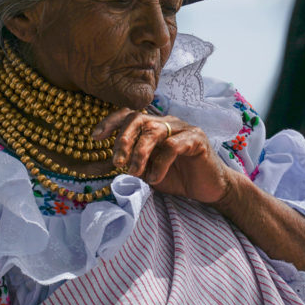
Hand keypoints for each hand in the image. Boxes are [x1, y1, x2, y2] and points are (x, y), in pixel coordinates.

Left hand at [92, 108, 231, 203]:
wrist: (209, 188)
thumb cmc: (177, 177)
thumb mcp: (147, 172)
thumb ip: (129, 165)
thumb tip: (103, 165)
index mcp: (153, 126)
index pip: (129, 115)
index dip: (110, 122)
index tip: (95, 136)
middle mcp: (167, 122)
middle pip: (138, 118)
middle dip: (123, 139)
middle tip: (117, 162)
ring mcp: (183, 129)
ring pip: (154, 130)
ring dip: (140, 153)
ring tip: (135, 172)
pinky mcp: (196, 140)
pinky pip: (172, 146)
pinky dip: (159, 164)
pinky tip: (155, 178)